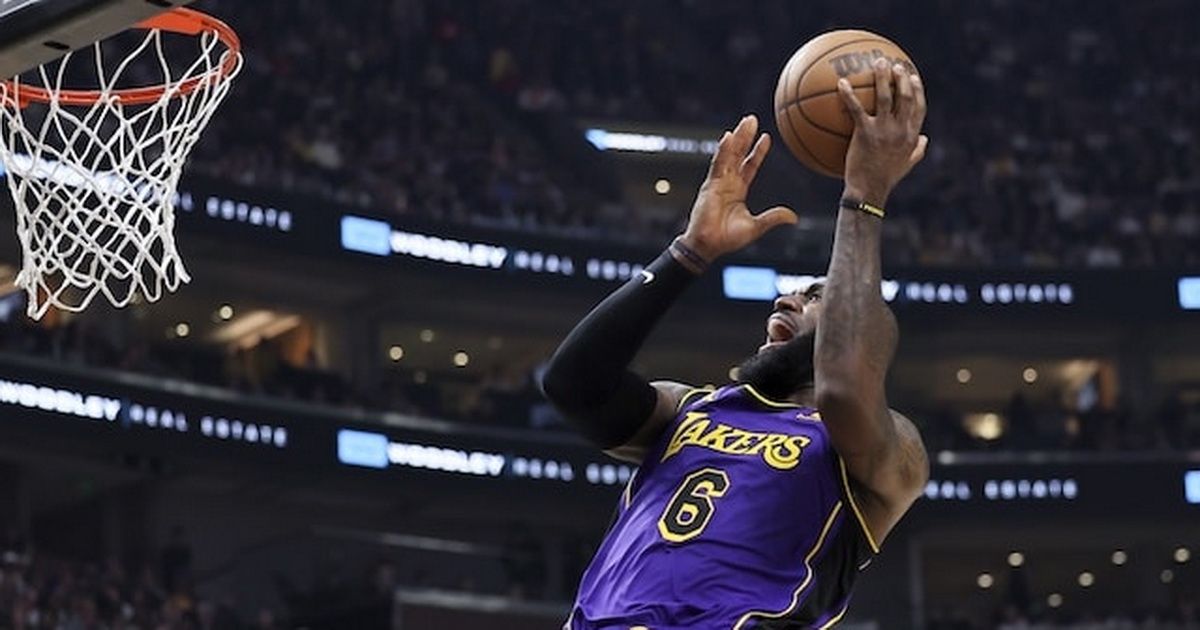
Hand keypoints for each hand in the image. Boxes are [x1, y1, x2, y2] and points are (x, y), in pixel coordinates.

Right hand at [678, 114, 797, 260]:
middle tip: (752, 119)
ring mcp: (719, 182)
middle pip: (739, 154)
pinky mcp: (710, 185)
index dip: (758, 152)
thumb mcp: (756, 227)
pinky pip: (718, 164)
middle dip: (746, 136)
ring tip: (745, 121)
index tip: (766, 137)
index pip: (750, 165)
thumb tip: (793, 217)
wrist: (709, 246)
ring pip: (730, 155)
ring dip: (738, 137)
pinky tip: (728, 137)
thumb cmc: (728, 239)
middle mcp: (729, 183)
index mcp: (739, 190)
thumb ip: (773, 218)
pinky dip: (723, 150)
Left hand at [838, 57, 928, 207]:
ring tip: (877, 63)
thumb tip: (926, 139)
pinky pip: (857, 109)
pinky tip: (841, 83)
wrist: (869, 192)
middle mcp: (901, 130)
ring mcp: (884, 131)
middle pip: (905, 97)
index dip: (917, 90)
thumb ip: (917, 150)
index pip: (919, 107)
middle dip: (901, 78)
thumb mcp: (906, 165)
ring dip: (882, 78)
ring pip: (886, 97)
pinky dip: (849, 94)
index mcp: (911, 136)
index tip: (913, 76)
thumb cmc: (885, 180)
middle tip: (894, 65)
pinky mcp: (865, 134)